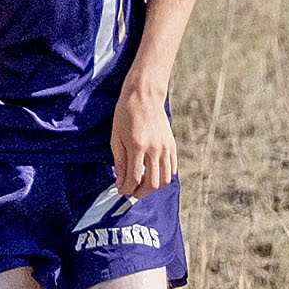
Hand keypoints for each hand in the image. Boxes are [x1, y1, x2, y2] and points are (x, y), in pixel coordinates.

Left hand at [111, 78, 174, 197]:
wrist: (144, 96)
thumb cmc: (125, 115)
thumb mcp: (116, 139)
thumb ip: (119, 162)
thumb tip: (120, 182)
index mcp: (137, 147)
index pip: (134, 178)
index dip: (127, 189)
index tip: (121, 191)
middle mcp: (154, 149)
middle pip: (152, 183)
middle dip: (140, 192)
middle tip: (131, 191)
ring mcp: (166, 148)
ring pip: (165, 179)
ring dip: (153, 186)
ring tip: (141, 185)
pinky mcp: (172, 145)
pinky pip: (172, 168)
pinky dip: (163, 176)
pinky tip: (152, 174)